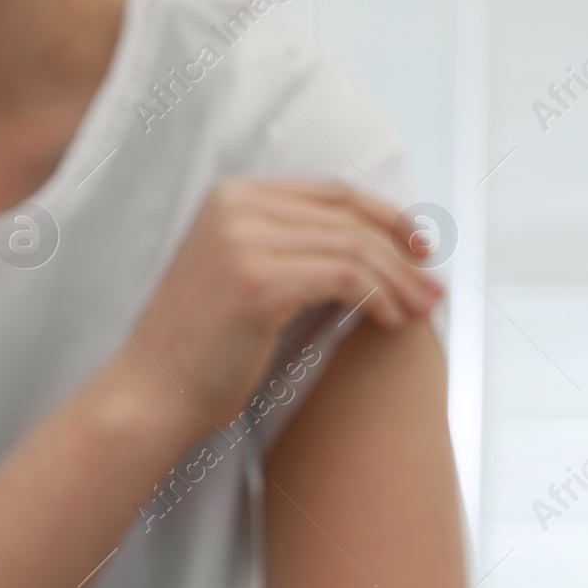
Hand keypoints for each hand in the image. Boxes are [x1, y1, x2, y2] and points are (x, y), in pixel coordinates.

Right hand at [124, 178, 442, 434]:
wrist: (152, 393)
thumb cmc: (206, 349)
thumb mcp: (249, 277)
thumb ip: (296, 249)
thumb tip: (377, 248)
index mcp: (232, 195)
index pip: (333, 193)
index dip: (387, 217)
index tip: (422, 248)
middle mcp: (235, 205)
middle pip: (350, 218)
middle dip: (403, 253)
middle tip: (435, 288)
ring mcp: (243, 238)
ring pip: (354, 247)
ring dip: (399, 282)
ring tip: (422, 311)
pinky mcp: (258, 279)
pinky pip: (345, 276)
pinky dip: (377, 298)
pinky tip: (389, 321)